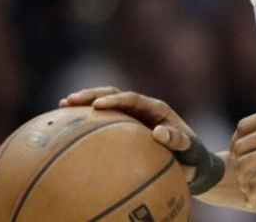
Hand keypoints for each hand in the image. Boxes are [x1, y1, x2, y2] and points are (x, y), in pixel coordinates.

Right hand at [59, 87, 196, 180]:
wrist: (193, 162)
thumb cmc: (191, 156)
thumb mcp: (188, 149)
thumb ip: (177, 140)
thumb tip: (158, 132)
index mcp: (156, 109)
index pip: (132, 98)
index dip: (115, 99)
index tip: (98, 105)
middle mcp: (143, 108)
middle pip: (114, 93)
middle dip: (93, 94)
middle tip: (71, 100)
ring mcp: (133, 116)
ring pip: (106, 102)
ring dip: (86, 102)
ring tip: (63, 105)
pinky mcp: (126, 127)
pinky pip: (105, 120)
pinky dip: (88, 118)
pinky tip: (69, 124)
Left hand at [231, 107, 255, 206]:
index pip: (242, 128)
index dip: (237, 143)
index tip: (240, 155)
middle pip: (239, 148)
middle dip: (238, 164)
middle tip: (244, 175)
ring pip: (243, 167)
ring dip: (243, 181)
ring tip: (248, 190)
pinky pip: (255, 184)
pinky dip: (250, 195)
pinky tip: (252, 200)